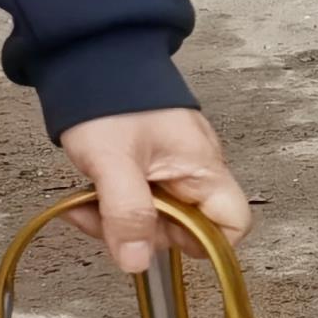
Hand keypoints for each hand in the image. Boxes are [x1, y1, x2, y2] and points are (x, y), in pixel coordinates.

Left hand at [61, 108, 249, 276]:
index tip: (158, 242)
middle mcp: (196, 169)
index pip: (233, 223)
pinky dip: (113, 203)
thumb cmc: (110, 98)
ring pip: (157, 216)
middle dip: (140, 232)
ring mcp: (173, 166)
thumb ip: (126, 214)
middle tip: (102, 217)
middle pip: (186, 227)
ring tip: (85, 202)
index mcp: (203, 166)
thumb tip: (137, 263)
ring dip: (119, 219)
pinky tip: (88, 193)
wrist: (90, 54)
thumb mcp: (113, 161)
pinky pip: (140, 198)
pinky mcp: (151, 162)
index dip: (205, 245)